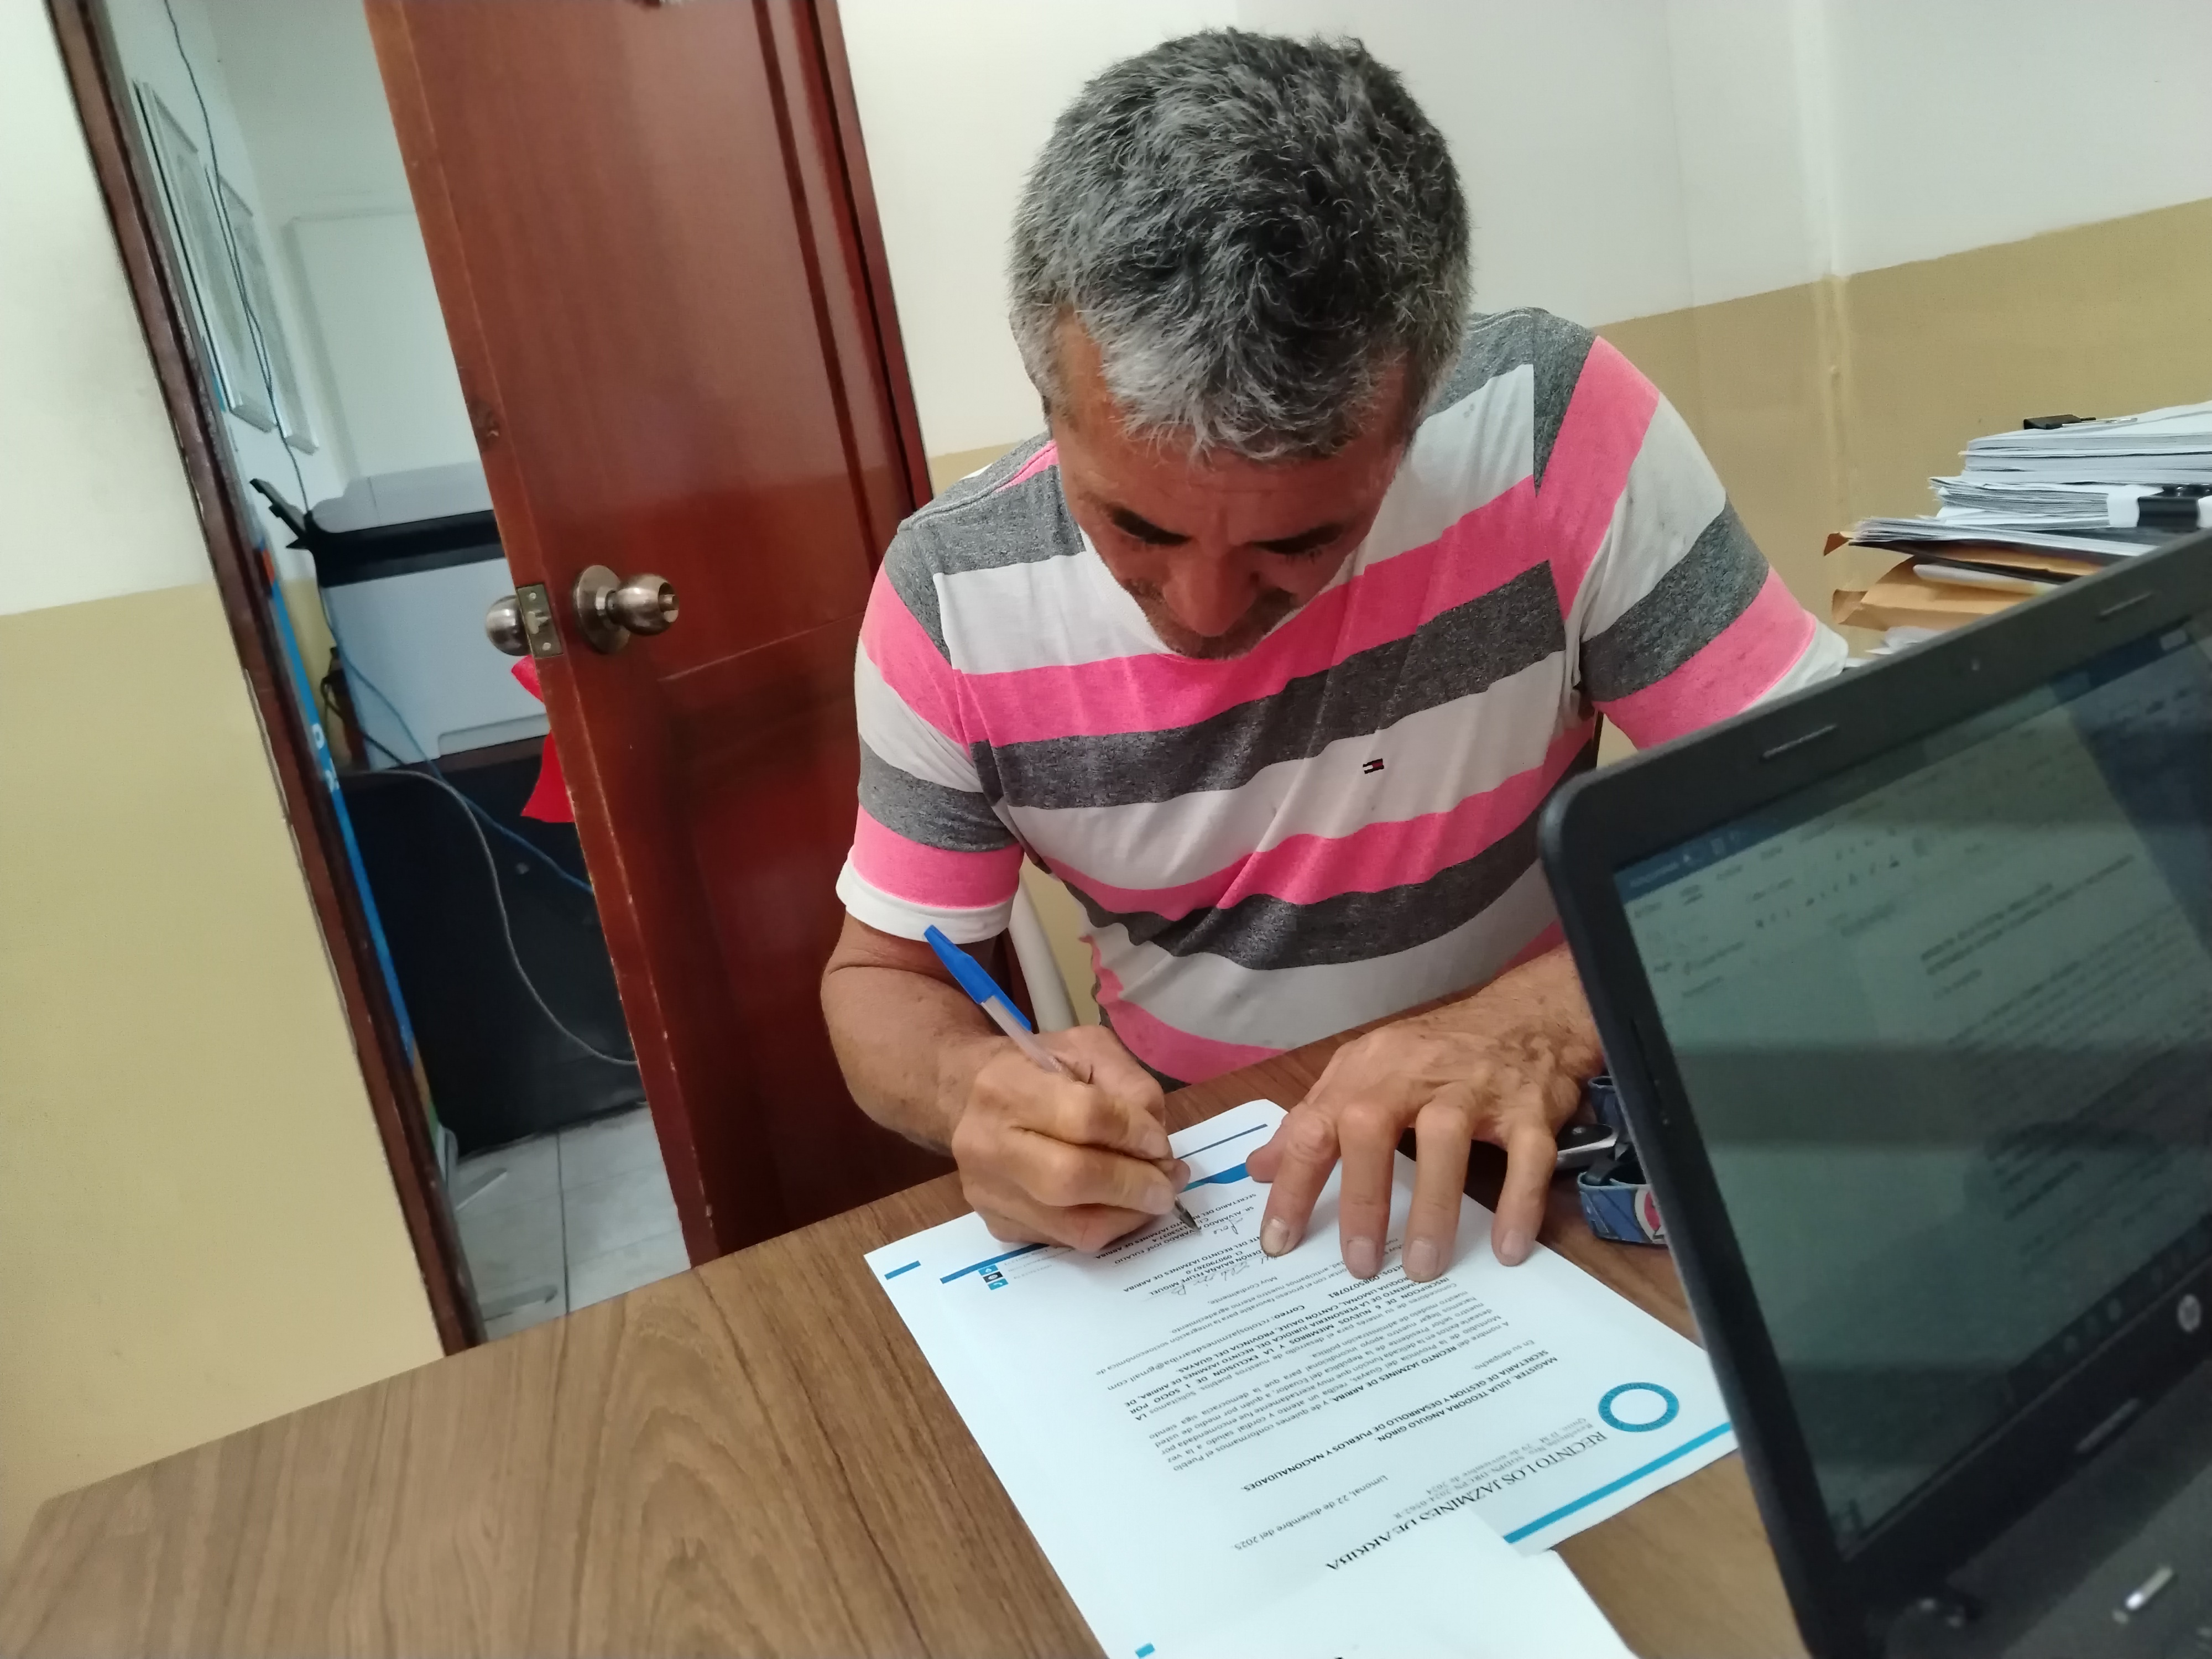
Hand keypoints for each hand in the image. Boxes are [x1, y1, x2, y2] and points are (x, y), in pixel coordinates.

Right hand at [950, 1025, 1187, 1251]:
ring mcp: (988, 1193)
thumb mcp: (1086, 1050)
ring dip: (1128, 1215)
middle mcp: (987, 1144)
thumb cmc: (1037, 1068)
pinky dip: (1105, 1227)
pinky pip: (1065, 1241)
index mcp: (1007, 1086)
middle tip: (1168, 1183)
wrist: (966, 1096)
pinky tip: (1120, 1206)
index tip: (1161, 1141)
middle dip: (1133, 1186)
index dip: (1133, 1133)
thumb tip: (1157, 1145)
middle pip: (1070, 1180)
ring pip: (1072, 1225)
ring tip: (1154, 1196)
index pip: (1083, 1116)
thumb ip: (1129, 1084)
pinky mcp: (998, 1226)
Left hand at [1245, 946, 1599, 1280]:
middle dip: (1361, 1199)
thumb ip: (1313, 1118)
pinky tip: (1507, 1247)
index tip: (1279, 1242)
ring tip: (1423, 1266)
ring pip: (1446, 1141)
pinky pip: (1526, 1155)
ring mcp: (1475, 1088)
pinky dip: (1517, 1201)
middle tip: (1360, 1264)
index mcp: (1367, 1071)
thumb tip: (1261, 1167)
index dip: (1293, 1186)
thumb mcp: (1364, 1074)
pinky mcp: (1529, 1107)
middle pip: (1373, 1127)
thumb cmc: (1434, 1054)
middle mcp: (1416, 1074)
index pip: (1315, 1126)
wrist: (1526, 1016)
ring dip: (1434, 1209)